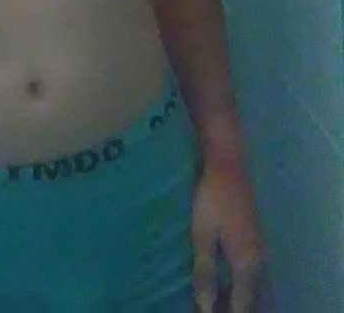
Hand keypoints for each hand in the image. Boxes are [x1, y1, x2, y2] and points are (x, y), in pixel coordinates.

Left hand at [192, 163, 266, 311]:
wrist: (229, 164)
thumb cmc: (212, 199)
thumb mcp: (203, 236)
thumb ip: (205, 272)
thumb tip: (206, 306)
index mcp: (247, 264)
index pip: (241, 304)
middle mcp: (260, 261)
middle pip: (252, 298)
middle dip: (235, 308)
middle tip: (213, 309)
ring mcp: (260, 249)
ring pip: (254, 286)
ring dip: (238, 297)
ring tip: (217, 301)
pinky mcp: (254, 240)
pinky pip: (252, 274)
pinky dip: (241, 284)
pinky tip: (226, 283)